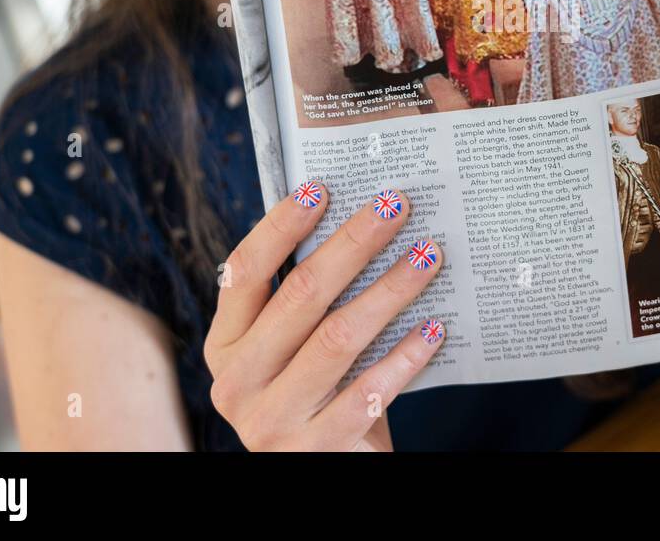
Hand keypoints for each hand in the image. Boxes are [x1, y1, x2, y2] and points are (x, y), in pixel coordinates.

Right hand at [204, 183, 443, 450]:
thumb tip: (356, 217)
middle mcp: (237, 382)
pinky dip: (404, 356)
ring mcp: (272, 421)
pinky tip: (434, 328)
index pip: (245, 271)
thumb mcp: (295, 347)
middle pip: (301, 296)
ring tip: (428, 255)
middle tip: (396, 206)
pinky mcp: (316, 449)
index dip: (282, 226)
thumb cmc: (318, 393)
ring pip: (338, 338)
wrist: (327, 472)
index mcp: (225, 344)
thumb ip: (306, 298)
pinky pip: (369, 393)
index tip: (323, 188)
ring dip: (389, 289)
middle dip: (354, 243)